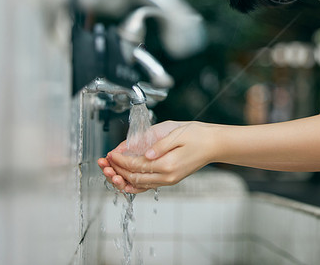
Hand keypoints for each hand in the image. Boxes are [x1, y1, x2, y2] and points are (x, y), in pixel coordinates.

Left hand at [98, 120, 212, 193]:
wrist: (215, 144)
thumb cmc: (198, 135)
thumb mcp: (178, 133)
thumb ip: (160, 145)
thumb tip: (144, 154)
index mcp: (168, 164)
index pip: (136, 166)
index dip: (121, 160)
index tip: (110, 153)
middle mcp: (167, 177)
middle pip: (134, 178)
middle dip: (117, 170)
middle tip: (104, 162)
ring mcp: (169, 180)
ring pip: (139, 185)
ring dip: (122, 178)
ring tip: (109, 171)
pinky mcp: (170, 180)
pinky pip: (147, 186)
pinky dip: (133, 185)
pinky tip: (124, 181)